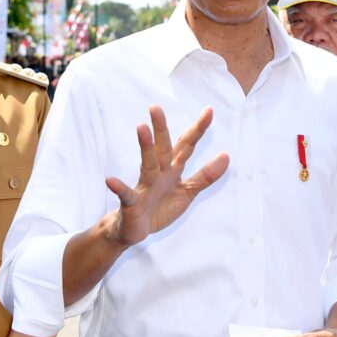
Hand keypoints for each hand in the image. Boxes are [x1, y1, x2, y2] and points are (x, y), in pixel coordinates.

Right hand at [104, 105, 228, 247]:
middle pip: (162, 148)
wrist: (134, 229)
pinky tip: (110, 180)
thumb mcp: (187, 192)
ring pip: (147, 165)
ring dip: (145, 147)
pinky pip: (126, 194)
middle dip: (161, 128)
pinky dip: (119, 187)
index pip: (186, 145)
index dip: (198, 129)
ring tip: (142, 127)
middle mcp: (158, 173)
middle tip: (156, 107)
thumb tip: (226, 155)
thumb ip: (205, 175)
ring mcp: (144, 187)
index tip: (209, 110)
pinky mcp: (132, 203)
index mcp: (172, 169)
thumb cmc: (160, 207)